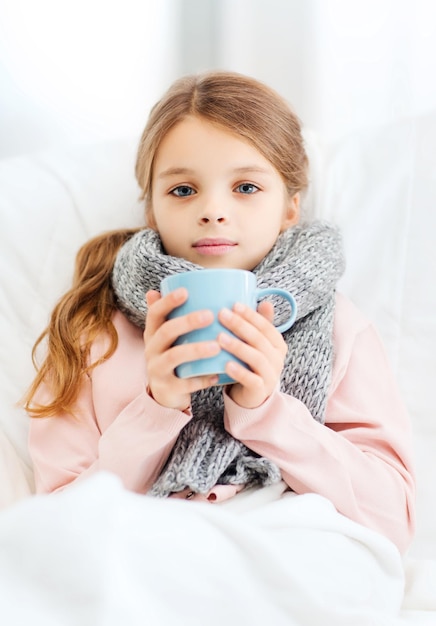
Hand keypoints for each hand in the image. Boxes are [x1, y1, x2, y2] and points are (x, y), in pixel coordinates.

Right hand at [144, 288, 219, 410]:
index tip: (186, 291)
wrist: (165, 395)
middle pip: (166, 332)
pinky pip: (184, 384)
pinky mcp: (167, 389)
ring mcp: (157, 370)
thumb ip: (172, 315)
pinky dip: (200, 380)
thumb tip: (173, 286)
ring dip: (196, 350)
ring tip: (216, 346)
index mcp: (153, 333)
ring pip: (174, 357)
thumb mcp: (168, 337)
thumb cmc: (173, 357)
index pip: (155, 313)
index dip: (168, 302)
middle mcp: (151, 349)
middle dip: (187, 322)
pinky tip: (216, 375)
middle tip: (210, 315)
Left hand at [217, 302, 286, 408]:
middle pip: (259, 339)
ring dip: (237, 346)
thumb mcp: (256, 344)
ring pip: (256, 358)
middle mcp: (278, 358)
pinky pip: (251, 380)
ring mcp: (271, 375)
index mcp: (278, 344)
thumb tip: (265, 301)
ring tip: (219, 338)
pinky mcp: (261, 390)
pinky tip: (225, 364)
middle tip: (221, 315)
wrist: (252, 396)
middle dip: (240, 325)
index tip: (233, 305)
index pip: (266, 326)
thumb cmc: (250, 364)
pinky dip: (239, 372)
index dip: (250, 315)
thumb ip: (259, 324)